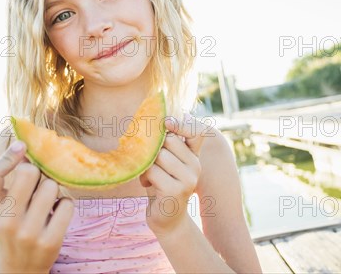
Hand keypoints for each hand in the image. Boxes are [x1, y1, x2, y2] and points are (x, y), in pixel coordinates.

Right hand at [0, 140, 73, 272]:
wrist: (19, 269)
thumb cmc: (12, 227)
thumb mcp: (0, 207)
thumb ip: (7, 180)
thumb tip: (24, 143)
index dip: (7, 156)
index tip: (22, 148)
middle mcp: (6, 221)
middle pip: (28, 172)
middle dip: (38, 173)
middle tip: (38, 184)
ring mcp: (28, 233)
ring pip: (51, 186)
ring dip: (54, 189)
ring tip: (48, 201)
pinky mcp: (50, 242)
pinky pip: (67, 204)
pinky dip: (66, 205)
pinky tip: (57, 214)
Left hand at [139, 113, 209, 235]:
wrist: (167, 220)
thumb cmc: (163, 186)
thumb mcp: (168, 164)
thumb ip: (168, 145)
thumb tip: (162, 119)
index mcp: (195, 156)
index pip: (196, 132)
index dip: (182, 123)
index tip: (166, 122)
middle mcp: (196, 166)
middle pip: (169, 141)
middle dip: (153, 149)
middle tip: (150, 163)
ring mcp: (188, 179)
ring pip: (159, 156)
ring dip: (147, 165)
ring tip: (149, 176)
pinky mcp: (175, 190)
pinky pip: (152, 171)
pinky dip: (144, 177)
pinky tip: (148, 185)